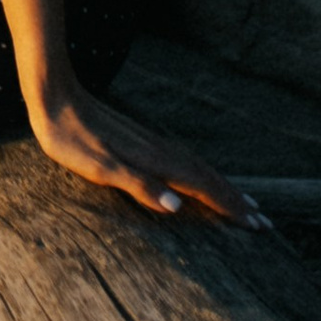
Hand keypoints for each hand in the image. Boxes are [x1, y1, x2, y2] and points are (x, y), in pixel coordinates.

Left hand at [27, 88, 264, 228]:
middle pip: (208, 178)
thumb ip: (138, 185)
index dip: (229, 207)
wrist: (54, 96)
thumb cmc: (70, 137)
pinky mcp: (142, 139)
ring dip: (224, 187)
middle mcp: (160, 150)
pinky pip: (184, 161)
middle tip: (265, 222)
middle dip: (237, 201)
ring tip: (245, 203)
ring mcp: (152, 143)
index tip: (257, 224)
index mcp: (154, 161)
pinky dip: (203, 174)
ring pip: (198, 168)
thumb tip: (176, 207)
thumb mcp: (97, 167)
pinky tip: (200, 178)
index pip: (202, 188)